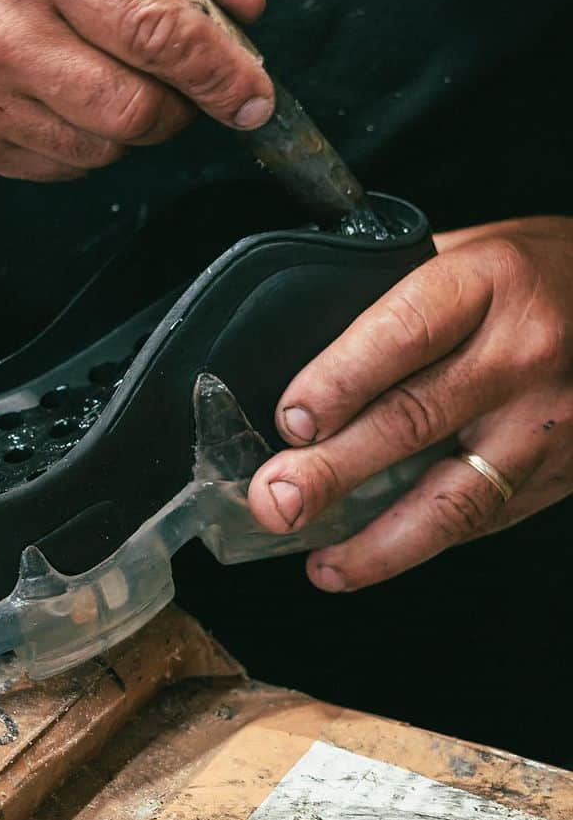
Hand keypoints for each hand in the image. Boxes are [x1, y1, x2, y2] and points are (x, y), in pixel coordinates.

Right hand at [0, 0, 270, 180]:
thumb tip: (245, 8)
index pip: (156, 30)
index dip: (220, 72)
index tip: (253, 95)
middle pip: (135, 109)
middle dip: (181, 106)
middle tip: (184, 84)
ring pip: (104, 148)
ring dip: (134, 125)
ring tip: (113, 73)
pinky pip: (63, 166)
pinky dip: (88, 141)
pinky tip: (67, 94)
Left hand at [247, 216, 572, 589]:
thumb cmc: (532, 272)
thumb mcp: (464, 254)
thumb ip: (390, 300)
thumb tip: (293, 361)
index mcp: (487, 282)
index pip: (399, 335)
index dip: (336, 384)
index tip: (290, 422)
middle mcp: (523, 352)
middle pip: (413, 421)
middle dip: (333, 471)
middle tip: (275, 500)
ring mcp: (548, 420)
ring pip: (456, 497)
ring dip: (379, 543)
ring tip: (324, 565)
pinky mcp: (562, 471)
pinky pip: (484, 518)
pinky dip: (422, 545)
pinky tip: (375, 557)